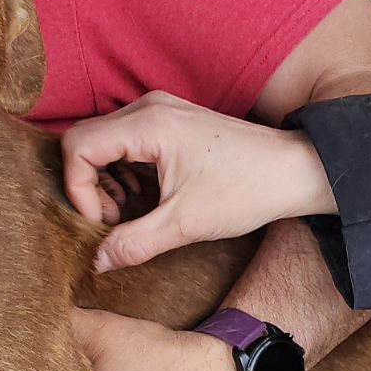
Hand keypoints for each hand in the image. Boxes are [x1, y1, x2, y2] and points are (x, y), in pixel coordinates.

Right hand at [63, 91, 335, 271]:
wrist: (293, 170)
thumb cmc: (246, 190)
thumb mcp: (184, 225)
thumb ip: (134, 243)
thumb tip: (96, 262)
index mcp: (148, 124)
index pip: (78, 146)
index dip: (78, 189)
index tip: (101, 223)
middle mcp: (148, 107)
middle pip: (86, 142)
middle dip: (89, 188)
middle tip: (114, 222)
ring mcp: (159, 111)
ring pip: (103, 142)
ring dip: (105, 182)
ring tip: (129, 215)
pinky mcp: (169, 122)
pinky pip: (125, 143)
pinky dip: (123, 173)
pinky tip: (143, 199)